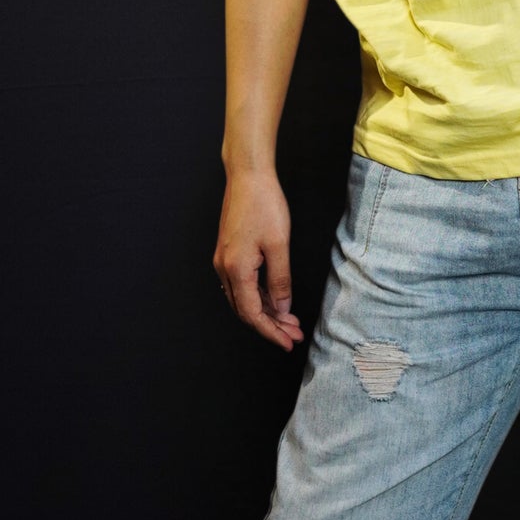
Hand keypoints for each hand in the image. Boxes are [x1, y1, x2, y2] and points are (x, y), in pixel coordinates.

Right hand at [213, 165, 303, 350]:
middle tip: (295, 335)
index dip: (271, 332)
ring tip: (290, 322)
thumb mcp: (279, 245)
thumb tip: (283, 308)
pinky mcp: (229, 253)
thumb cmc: (263, 205)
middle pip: (246, 311)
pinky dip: (260, 297)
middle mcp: (225, 269)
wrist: (247, 176)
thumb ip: (280, 280)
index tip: (288, 343)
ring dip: (267, 313)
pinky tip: (276, 300)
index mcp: (236, 270)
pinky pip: (242, 285)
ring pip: (244, 299)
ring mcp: (224, 261)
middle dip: (271, 326)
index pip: (253, 314)